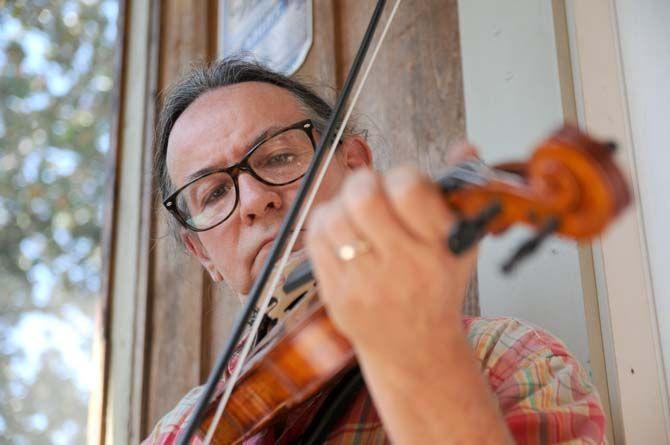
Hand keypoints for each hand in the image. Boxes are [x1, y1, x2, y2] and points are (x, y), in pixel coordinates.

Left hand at [306, 143, 478, 364]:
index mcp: (437, 250)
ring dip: (343, 205)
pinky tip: (342, 232)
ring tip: (357, 214)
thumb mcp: (462, 245)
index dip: (403, 176)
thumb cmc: (436, 288)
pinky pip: (316, 239)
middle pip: (363, 196)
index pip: (409, 189)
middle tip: (372, 190)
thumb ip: (461, 195)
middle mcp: (402, 267)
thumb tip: (465, 146)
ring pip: (334, 215)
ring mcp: (365, 283)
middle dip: (365, 182)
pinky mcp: (336, 294)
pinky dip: (326, 225)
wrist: (414, 348)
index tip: (405, 185)